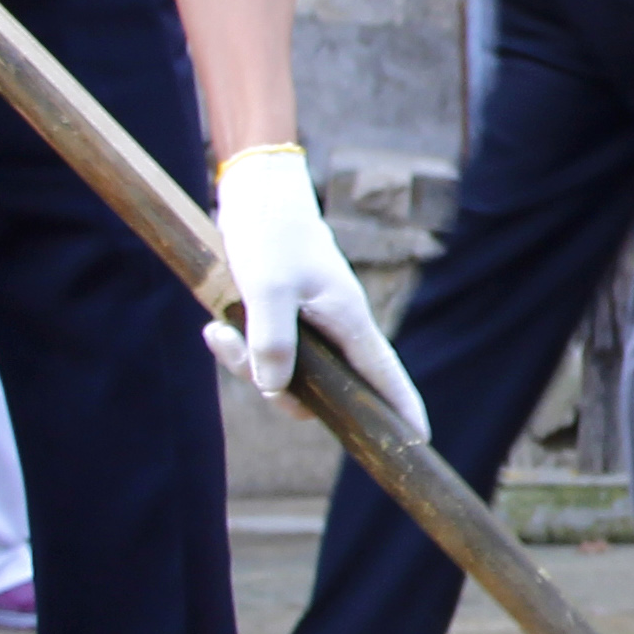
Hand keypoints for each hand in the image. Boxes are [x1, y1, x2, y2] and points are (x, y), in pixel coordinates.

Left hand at [204, 142, 428, 434]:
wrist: (256, 193)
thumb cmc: (271, 234)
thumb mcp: (267, 288)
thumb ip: (272, 341)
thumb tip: (272, 388)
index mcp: (348, 320)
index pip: (385, 375)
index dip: (402, 409)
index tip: (419, 440)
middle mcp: (335, 327)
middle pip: (323, 390)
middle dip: (280, 393)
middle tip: (242, 360)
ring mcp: (310, 324)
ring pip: (288, 373)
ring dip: (247, 363)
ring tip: (218, 330)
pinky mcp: (284, 316)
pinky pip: (266, 352)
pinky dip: (239, 347)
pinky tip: (215, 326)